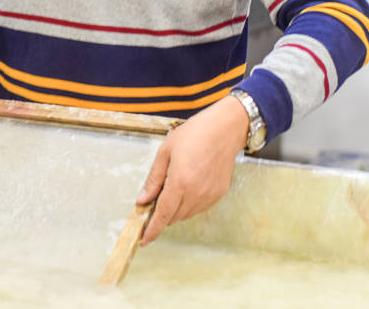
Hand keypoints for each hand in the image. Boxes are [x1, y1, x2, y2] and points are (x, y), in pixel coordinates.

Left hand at [136, 95, 249, 245]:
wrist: (225, 129)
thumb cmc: (194, 134)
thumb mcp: (165, 152)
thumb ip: (154, 179)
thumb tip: (143, 199)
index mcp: (180, 182)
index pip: (163, 215)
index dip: (152, 230)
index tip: (144, 240)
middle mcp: (196, 193)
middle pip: (174, 217)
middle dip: (161, 215)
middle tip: (153, 201)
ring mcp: (209, 195)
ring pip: (186, 214)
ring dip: (175, 210)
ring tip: (171, 189)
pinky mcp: (219, 194)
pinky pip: (199, 207)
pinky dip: (188, 204)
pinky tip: (186, 188)